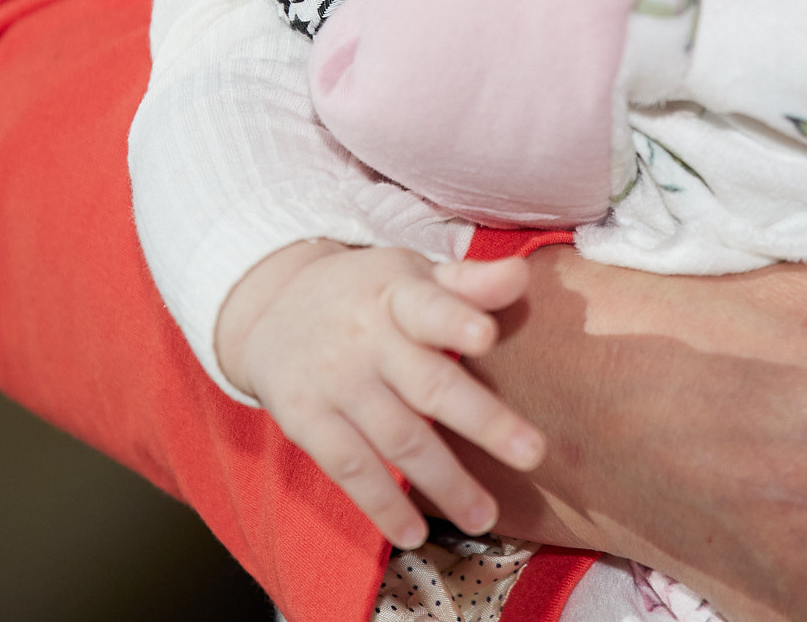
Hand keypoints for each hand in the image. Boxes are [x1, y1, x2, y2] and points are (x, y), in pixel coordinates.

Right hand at [215, 243, 545, 548]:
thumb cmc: (368, 294)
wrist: (273, 305)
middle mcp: (366, 339)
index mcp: (398, 295)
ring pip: (397, 437)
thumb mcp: (412, 274)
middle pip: (428, 384)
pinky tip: (414, 533)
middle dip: (482, 420)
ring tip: (484, 516)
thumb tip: (522, 275)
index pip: (429, 306)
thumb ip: (469, 283)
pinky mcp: (307, 422)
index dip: (456, 321)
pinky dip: (382, 504)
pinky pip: (349, 469)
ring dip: (443, 481)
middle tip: (533, 453)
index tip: (486, 335)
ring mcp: (335, 383)